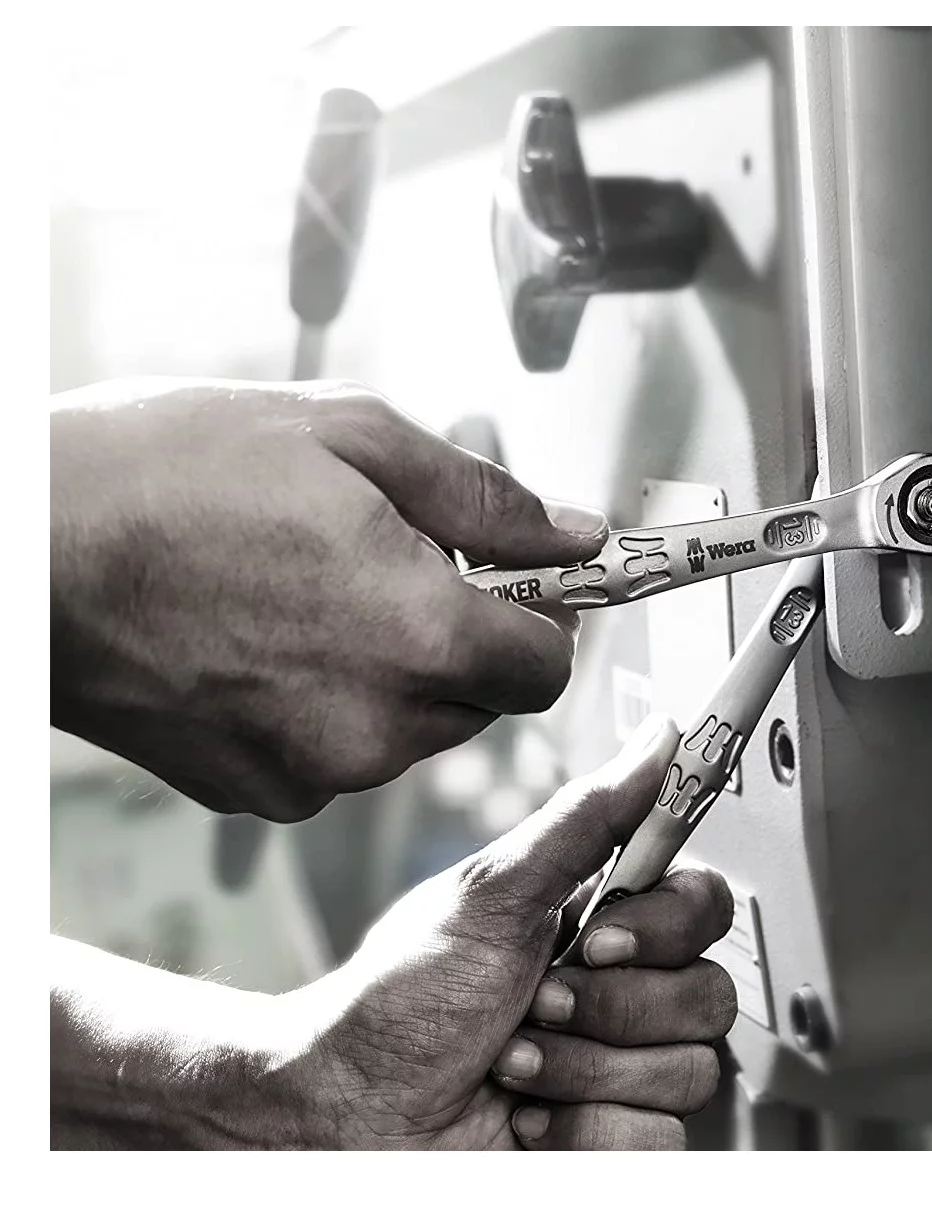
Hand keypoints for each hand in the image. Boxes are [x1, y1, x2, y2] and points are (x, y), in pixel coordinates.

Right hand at [50, 377, 608, 820]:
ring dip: (396, 674)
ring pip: (411, 731)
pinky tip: (265, 641)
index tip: (515, 581)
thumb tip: (576, 537)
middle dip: (463, 639)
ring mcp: (312, 770)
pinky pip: (337, 755)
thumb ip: (486, 500)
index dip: (541, 618)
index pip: (548, 667)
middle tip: (392, 565)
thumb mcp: (352, 437)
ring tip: (310, 594)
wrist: (21, 552)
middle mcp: (377, 726)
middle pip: (483, 702)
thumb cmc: (169, 473)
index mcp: (421, 635)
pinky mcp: (255, 793)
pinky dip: (328, 707)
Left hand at [280, 715, 737, 1148]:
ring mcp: (624, 1068)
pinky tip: (528, 1118)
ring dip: (583, 1071)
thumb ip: (589, 815)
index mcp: (605, 922)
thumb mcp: (491, 893)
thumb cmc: (398, 1000)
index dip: (662, 928)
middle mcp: (625, 991)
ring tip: (513, 1065)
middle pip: (707, 994)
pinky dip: (582, 1130)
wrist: (346, 1113)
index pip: (703, 906)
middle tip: (533, 1006)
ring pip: (687, 1070)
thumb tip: (659, 739)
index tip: (595, 937)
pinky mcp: (616, 1137)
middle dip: (606, 1008)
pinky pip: (659, 1138)